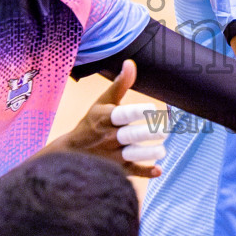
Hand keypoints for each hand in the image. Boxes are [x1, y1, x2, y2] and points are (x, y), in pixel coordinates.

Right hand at [53, 60, 163, 178]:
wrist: (71, 153)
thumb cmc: (92, 123)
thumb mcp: (102, 102)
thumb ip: (120, 85)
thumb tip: (130, 63)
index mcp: (105, 118)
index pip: (122, 114)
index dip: (138, 111)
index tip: (152, 108)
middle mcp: (109, 137)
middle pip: (130, 135)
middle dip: (149, 132)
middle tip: (164, 129)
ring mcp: (113, 155)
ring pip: (133, 155)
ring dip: (149, 153)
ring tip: (162, 149)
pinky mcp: (118, 170)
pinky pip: (132, 173)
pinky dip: (146, 173)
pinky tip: (158, 170)